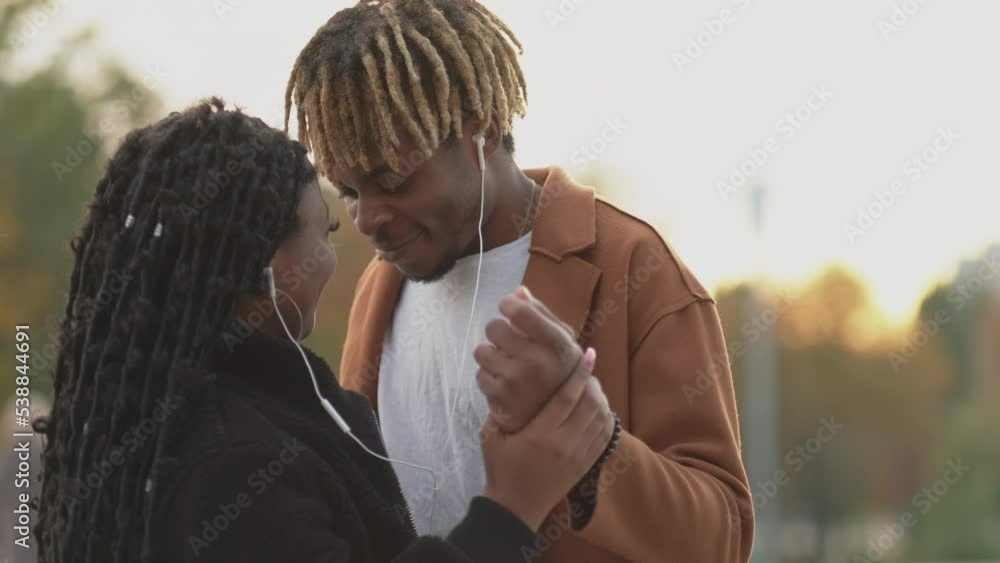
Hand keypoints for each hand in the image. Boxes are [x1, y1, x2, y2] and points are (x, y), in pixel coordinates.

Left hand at [473, 286, 587, 432]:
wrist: (554, 420)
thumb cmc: (557, 373)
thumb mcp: (562, 343)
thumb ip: (541, 315)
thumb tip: (517, 291)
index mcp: (558, 345)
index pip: (521, 311)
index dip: (508, 305)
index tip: (508, 308)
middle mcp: (538, 362)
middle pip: (494, 328)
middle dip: (498, 333)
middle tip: (509, 344)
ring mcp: (516, 380)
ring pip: (481, 351)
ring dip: (490, 355)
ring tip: (507, 365)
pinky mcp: (499, 396)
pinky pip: (479, 373)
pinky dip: (489, 377)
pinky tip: (504, 383)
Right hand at [478, 359, 613, 530]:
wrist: (515, 508)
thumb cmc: (501, 469)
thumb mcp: (490, 436)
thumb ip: (500, 409)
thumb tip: (508, 381)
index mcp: (540, 435)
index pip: (567, 398)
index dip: (579, 374)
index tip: (587, 354)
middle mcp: (564, 443)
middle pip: (590, 405)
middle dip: (592, 383)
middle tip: (586, 370)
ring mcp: (579, 456)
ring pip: (601, 419)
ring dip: (601, 399)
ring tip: (593, 386)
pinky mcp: (586, 466)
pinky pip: (604, 437)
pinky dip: (607, 419)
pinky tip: (600, 408)